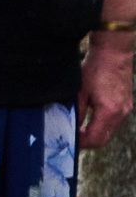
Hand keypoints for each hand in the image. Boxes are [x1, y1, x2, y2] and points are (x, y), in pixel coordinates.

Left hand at [80, 29, 132, 148]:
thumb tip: (72, 126)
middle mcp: (121, 113)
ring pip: (110, 131)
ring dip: (95, 132)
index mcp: (108, 111)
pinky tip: (90, 118)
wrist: (113, 54)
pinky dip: (102, 124)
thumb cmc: (95, 69)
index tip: (70, 142)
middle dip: (88, 141)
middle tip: (74, 139)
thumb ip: (77, 111)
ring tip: (79, 128)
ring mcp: (126, 109)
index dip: (82, 143)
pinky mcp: (127, 104)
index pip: (96, 138)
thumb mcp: (80, 91)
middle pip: (104, 139)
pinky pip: (114, 122)